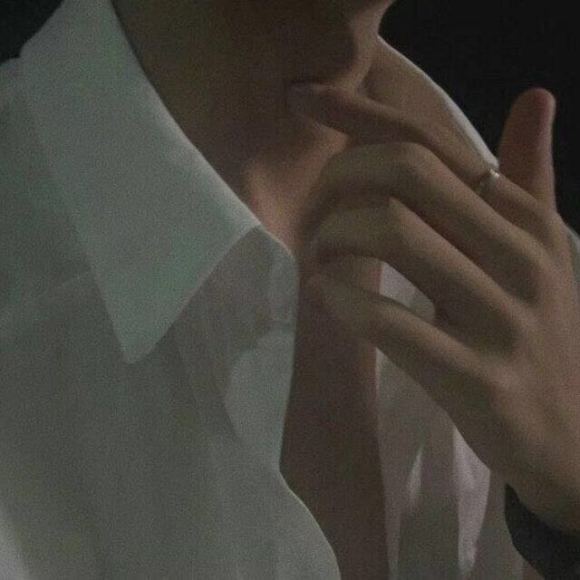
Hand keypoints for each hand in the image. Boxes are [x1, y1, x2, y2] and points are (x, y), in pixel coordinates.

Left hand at [287, 82, 579, 534]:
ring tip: (319, 258)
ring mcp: (502, 317)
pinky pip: (389, 320)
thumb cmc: (542, 336)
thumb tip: (536, 97)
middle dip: (339, 179)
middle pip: (408, 172)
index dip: (358, 113)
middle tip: (314, 212)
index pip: (431, 140)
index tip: (302, 100)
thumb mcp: (544, 249)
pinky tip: (327, 297)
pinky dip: (341, 299)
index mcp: (525, 217)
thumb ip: (531, 177)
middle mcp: (521, 254)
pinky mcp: (476, 377)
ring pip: (393, 232)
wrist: (570, 436)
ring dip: (333, 238)